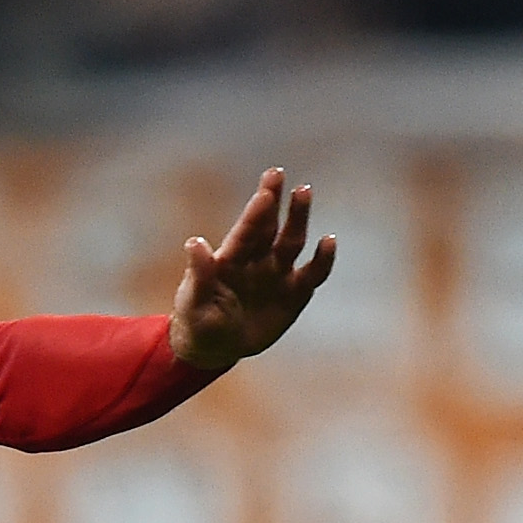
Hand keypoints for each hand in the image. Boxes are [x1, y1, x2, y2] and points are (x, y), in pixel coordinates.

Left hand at [168, 169, 335, 372]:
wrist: (215, 347)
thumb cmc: (198, 321)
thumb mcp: (194, 303)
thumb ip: (199, 274)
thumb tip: (194, 242)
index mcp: (230, 259)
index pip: (245, 231)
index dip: (255, 213)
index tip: (264, 193)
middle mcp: (256, 259)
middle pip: (269, 225)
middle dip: (275, 200)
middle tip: (277, 174)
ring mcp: (277, 273)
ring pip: (292, 240)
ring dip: (298, 218)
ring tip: (303, 192)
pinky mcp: (296, 292)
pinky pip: (313, 273)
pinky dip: (323, 259)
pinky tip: (329, 242)